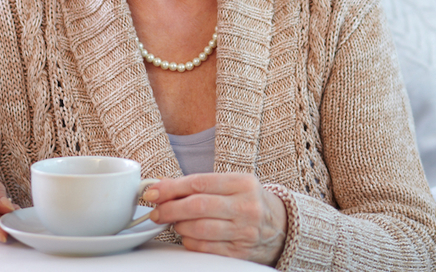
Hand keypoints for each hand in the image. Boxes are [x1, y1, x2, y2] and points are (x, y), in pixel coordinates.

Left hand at [145, 173, 286, 264]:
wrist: (281, 226)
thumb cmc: (250, 202)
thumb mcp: (233, 185)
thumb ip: (202, 185)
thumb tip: (164, 186)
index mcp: (243, 183)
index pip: (199, 183)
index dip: (172, 188)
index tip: (154, 191)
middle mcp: (246, 207)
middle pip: (197, 206)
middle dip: (170, 209)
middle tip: (156, 211)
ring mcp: (244, 232)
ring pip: (199, 229)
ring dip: (179, 226)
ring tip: (175, 222)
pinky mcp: (239, 253)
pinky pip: (204, 248)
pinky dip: (189, 241)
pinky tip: (187, 235)